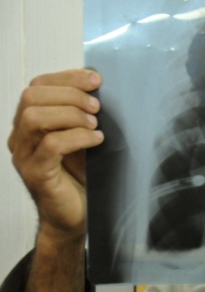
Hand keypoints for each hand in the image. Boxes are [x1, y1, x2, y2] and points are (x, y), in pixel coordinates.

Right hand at [7, 69, 103, 242]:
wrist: (76, 214)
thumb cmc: (81, 174)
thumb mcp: (83, 136)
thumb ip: (82, 113)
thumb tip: (98, 85)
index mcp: (29, 122)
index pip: (37, 85)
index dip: (67, 77)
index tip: (96, 80)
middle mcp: (20, 136)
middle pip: (31, 96)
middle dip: (69, 94)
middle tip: (96, 107)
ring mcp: (24, 156)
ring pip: (35, 117)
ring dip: (70, 115)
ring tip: (94, 125)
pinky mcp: (35, 174)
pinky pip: (50, 145)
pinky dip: (77, 137)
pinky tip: (96, 140)